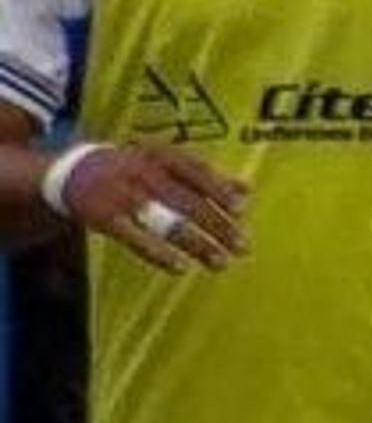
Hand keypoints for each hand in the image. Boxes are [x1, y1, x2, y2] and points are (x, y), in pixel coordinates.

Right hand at [53, 143, 248, 273]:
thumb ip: (205, 175)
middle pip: (187, 201)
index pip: (196, 172)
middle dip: (216, 225)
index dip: (218, 190)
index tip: (242, 209)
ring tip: (220, 262)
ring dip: (196, 244)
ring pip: (167, 223)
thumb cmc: (132, 167)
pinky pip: (136, 239)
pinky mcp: (106, 219)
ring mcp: (124, 197)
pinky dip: (159, 254)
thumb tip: (247, 189)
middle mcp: (144, 174)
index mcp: (161, 156)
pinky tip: (180, 267)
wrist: (74, 171)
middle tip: (242, 246)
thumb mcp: (165, 160)